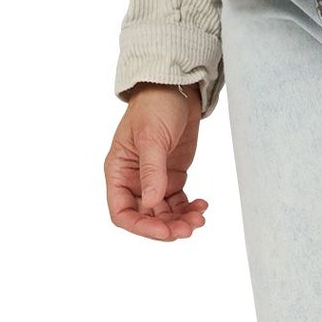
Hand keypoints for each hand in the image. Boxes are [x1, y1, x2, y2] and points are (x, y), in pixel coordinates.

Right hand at [105, 84, 207, 239]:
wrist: (175, 89)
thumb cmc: (155, 106)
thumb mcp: (152, 138)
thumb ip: (152, 172)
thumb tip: (151, 203)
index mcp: (118, 171)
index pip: (122, 212)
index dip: (142, 227)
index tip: (165, 231)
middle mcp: (133, 180)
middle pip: (146, 217)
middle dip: (167, 226)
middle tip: (190, 227)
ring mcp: (154, 180)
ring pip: (165, 214)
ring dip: (182, 220)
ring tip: (200, 217)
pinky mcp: (172, 177)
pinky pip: (178, 203)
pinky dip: (190, 209)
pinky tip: (202, 205)